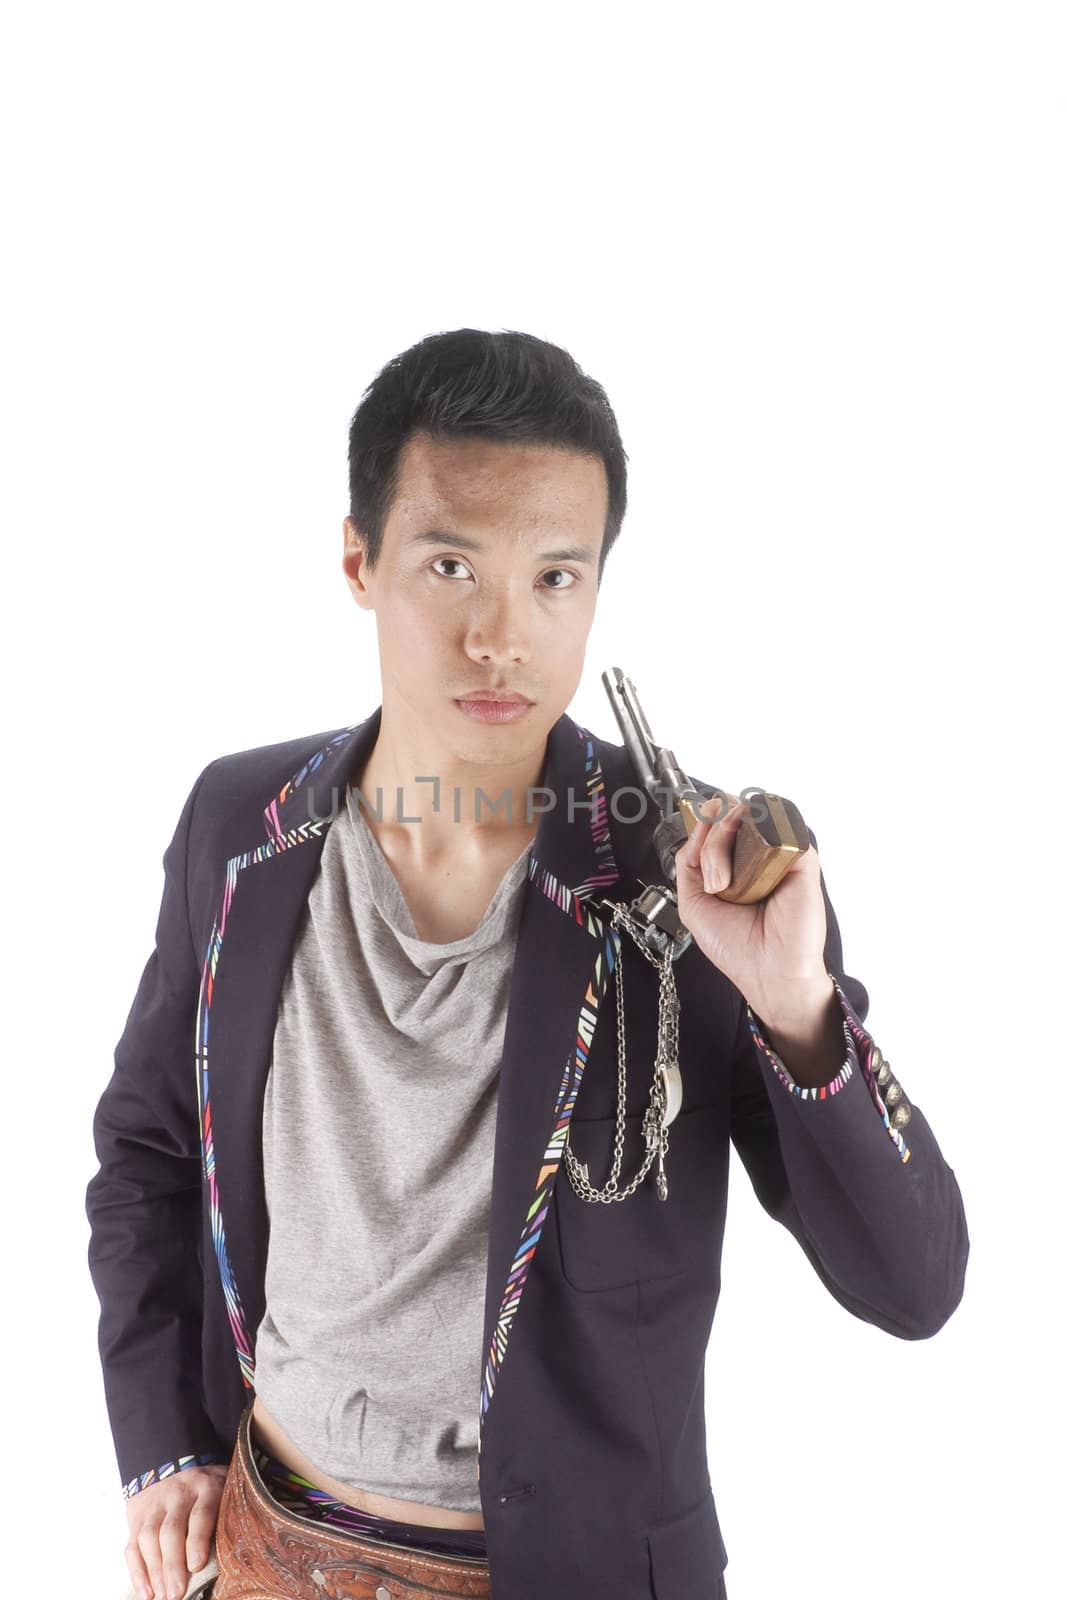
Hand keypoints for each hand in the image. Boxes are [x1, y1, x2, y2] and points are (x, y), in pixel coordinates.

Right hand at [124, 1464, 227, 1599]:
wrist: (176, 1463)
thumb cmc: (210, 1491)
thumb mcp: (224, 1493)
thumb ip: (226, 1518)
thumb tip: (233, 1561)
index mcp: (207, 1487)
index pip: (200, 1514)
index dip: (197, 1540)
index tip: (196, 1566)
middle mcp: (178, 1493)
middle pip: (171, 1529)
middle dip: (173, 1564)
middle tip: (176, 1593)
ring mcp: (155, 1505)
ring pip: (149, 1537)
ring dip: (155, 1571)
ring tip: (163, 1596)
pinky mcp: (138, 1517)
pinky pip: (132, 1546)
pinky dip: (137, 1572)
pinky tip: (147, 1592)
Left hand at [674, 794, 832, 1033]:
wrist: (767, 971)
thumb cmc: (735, 945)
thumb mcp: (694, 902)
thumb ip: (689, 862)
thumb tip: (701, 827)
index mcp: (737, 864)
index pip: (720, 824)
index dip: (707, 819)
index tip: (700, 820)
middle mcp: (759, 855)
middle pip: (731, 817)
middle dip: (711, 837)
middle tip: (711, 878)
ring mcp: (780, 855)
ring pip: (750, 819)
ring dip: (724, 842)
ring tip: (722, 882)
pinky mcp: (801, 859)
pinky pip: (778, 830)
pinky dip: (753, 845)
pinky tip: (743, 876)